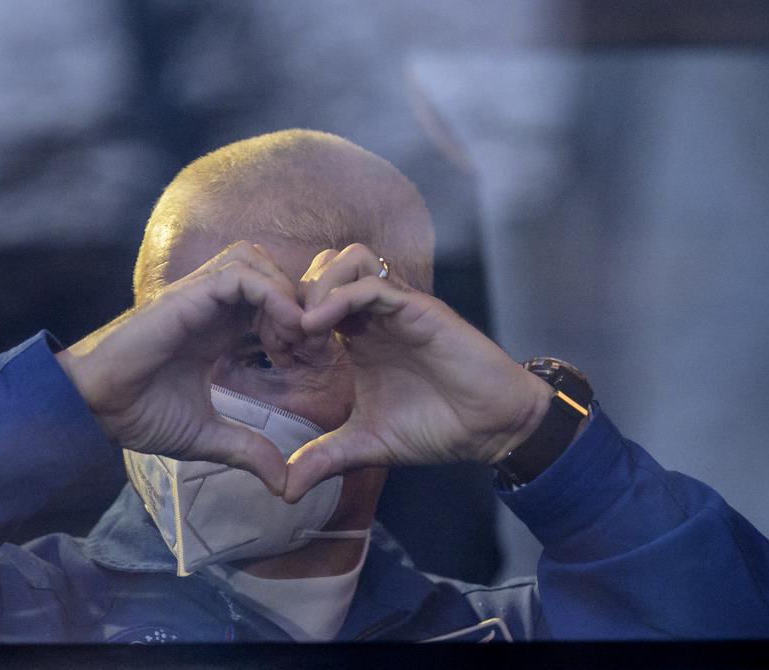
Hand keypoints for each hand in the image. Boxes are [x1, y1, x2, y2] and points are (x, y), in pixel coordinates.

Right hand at [56, 241, 304, 493]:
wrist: (92, 407)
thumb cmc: (136, 415)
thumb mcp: (206, 436)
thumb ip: (246, 449)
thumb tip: (284, 484)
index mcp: (214, 328)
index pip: (267, 302)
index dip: (293, 324)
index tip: (302, 363)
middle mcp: (207, 304)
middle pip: (268, 272)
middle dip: (296, 303)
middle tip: (305, 347)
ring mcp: (196, 295)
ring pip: (257, 261)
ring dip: (284, 293)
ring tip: (293, 338)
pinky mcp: (187, 295)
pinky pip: (242, 274)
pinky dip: (272, 294)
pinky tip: (284, 332)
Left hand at [282, 244, 552, 502]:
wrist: (492, 429)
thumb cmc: (437, 427)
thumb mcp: (366, 444)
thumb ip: (324, 458)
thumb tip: (285, 490)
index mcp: (359, 335)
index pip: (311, 298)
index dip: (286, 316)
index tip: (276, 351)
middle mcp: (376, 314)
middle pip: (325, 265)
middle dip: (297, 293)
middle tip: (286, 333)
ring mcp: (398, 307)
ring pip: (349, 259)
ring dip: (318, 285)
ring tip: (304, 327)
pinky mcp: (420, 309)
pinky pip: (373, 284)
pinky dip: (340, 296)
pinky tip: (319, 326)